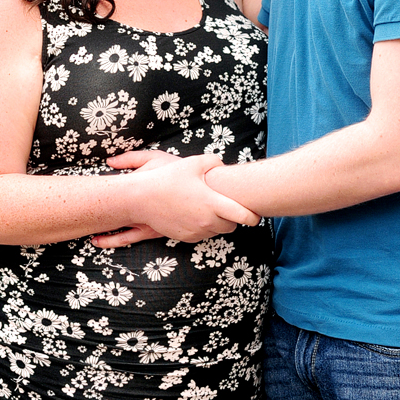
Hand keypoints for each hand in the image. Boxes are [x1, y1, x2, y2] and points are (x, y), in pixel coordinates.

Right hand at [91, 151, 259, 247]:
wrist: (142, 199)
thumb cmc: (168, 179)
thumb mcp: (192, 163)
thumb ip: (213, 161)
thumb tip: (222, 165)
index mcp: (212, 203)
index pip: (243, 216)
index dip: (253, 217)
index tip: (256, 215)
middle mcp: (207, 221)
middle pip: (232, 226)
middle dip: (233, 218)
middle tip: (227, 206)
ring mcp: (196, 231)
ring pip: (217, 232)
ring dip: (218, 223)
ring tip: (208, 207)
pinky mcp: (186, 237)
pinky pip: (202, 235)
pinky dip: (203, 227)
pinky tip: (194, 214)